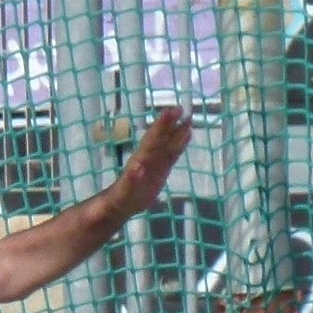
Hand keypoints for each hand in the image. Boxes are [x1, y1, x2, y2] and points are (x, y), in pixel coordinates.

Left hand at [108, 104, 193, 221]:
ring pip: (169, 143)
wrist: (123, 204)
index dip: (160, 126)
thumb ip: (132, 179)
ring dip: (178, 131)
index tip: (169, 111)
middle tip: (182, 108)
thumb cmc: (123, 196)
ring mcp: (157, 161)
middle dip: (171, 122)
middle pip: (162, 136)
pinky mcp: (162, 169)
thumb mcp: (126, 189)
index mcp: (142, 157)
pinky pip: (173, 154)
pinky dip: (180, 144)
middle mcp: (150, 155)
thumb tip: (137, 168)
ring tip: (189, 118)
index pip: (153, 138)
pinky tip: (187, 135)